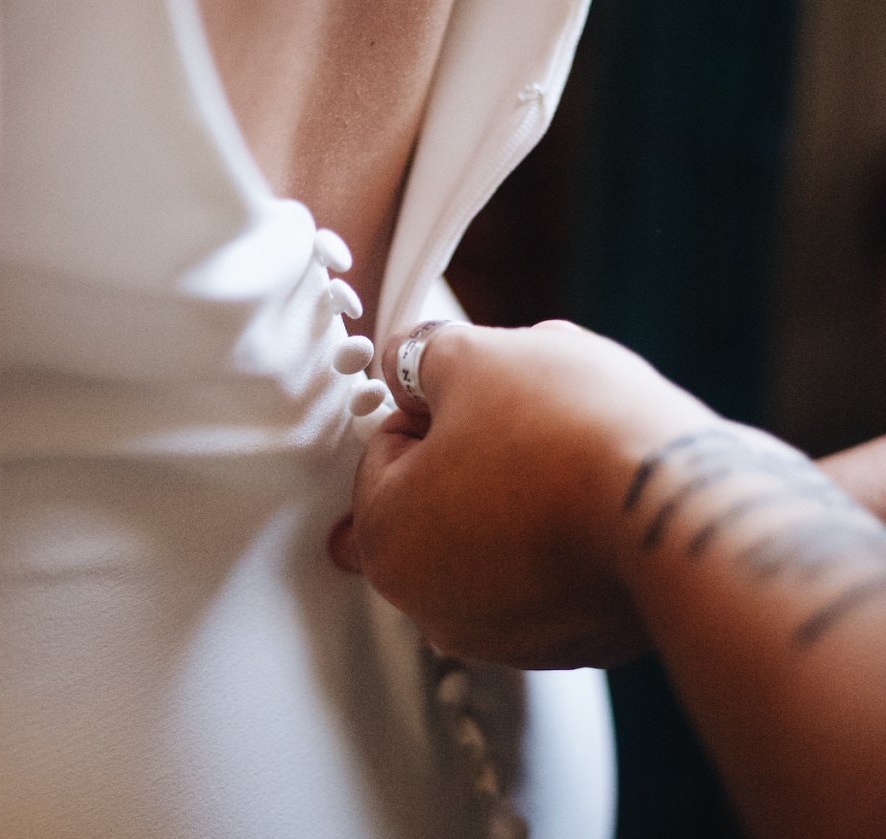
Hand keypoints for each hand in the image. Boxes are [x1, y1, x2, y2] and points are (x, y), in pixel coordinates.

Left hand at [330, 320, 721, 668]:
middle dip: (479, 447)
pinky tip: (601, 499)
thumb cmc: (566, 432)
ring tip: (576, 454)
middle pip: (442, 493)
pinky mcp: (571, 645)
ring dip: (524, 487)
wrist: (684, 506)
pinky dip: (566, 535)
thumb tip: (407, 359)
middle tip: (534, 417)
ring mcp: (505, 637)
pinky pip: (551, 569)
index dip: (435, 403)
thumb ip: (418, 356)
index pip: (387, 447)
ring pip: (498, 530)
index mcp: (386, 543)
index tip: (485, 394)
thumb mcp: (472, 359)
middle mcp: (432, 608)